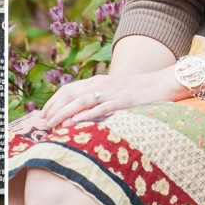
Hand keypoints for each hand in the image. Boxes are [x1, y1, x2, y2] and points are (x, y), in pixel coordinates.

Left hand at [41, 69, 173, 128]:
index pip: (68, 89)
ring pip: (82, 101)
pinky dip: (86, 114)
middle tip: (44, 122)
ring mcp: (111, 92)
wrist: (161, 84)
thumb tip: (80, 112)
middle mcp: (101, 84)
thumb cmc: (137, 91)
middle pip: (71, 94)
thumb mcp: (113, 91)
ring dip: (65, 112)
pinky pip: (101, 108)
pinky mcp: (122, 101)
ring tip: (54, 124)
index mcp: (97, 81)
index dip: (54, 101)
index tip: (43, 114)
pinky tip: (76, 122)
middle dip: (55, 108)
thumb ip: (98, 97)